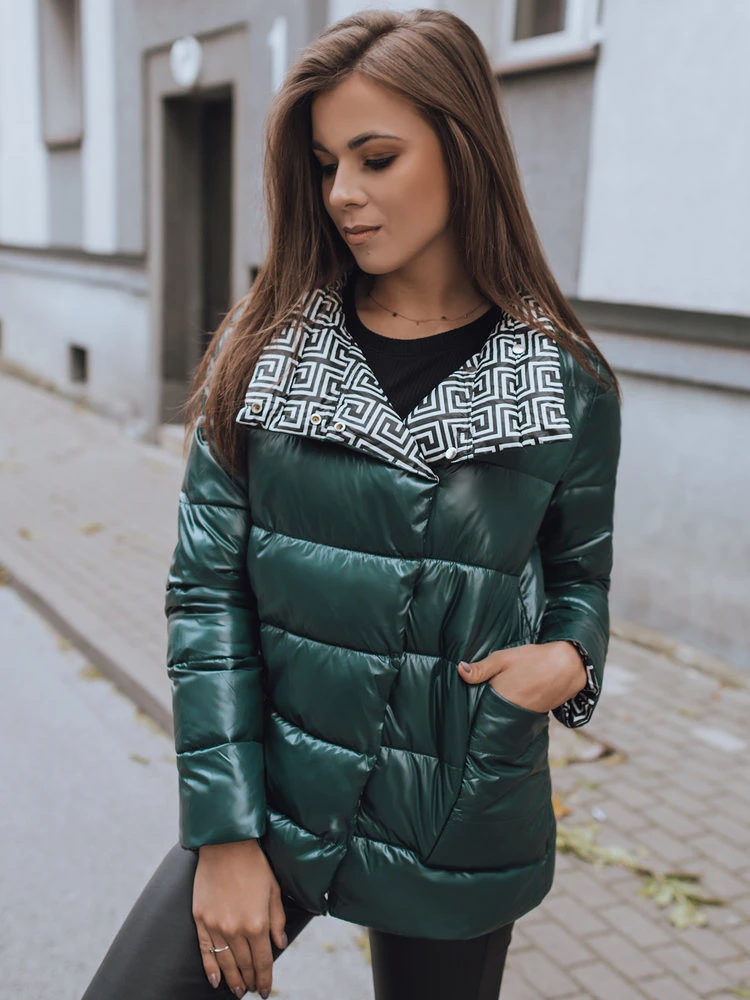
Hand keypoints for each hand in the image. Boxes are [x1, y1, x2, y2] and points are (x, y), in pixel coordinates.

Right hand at [193, 839, 286, 997]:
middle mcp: (236, 930)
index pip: (263, 961)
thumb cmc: (254, 864)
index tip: (264, 990)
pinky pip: (205, 951)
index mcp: (257, 923)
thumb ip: (277, 920)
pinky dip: (210, 969)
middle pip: (244, 965)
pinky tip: (215, 981)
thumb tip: (280, 943)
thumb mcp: (274, 890)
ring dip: (232, 980)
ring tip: (237, 990)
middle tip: (251, 990)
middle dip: (249, 980)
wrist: (226, 845)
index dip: (265, 978)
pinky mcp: (200, 920)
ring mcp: (216, 926)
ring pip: (225, 963)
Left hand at [457, 642, 586, 713]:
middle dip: (485, 711)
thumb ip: (481, 668)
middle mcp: (512, 712)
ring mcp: (526, 715)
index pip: (479, 711)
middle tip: (481, 703)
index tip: (466, 707)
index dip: (473, 709)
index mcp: (500, 698)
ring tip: (498, 701)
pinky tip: (515, 699)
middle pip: (492, 716)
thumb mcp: (503, 658)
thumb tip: (459, 670)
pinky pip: (520, 716)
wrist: (568, 665)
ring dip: (501, 711)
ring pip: (506, 716)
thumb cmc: (533, 659)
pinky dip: (515, 710)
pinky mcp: (537, 714)